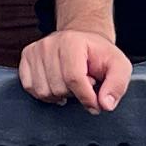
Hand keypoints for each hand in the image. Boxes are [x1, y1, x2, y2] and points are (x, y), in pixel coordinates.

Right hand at [19, 29, 134, 110]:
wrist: (83, 41)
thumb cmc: (99, 55)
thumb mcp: (119, 66)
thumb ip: (117, 85)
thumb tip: (105, 104)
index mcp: (72, 42)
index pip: (74, 78)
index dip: (86, 97)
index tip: (96, 104)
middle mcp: (50, 44)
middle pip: (58, 87)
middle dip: (74, 94)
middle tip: (84, 84)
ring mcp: (35, 50)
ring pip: (43, 91)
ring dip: (59, 95)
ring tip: (70, 84)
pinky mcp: (26, 57)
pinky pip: (30, 88)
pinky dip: (45, 93)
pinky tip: (57, 86)